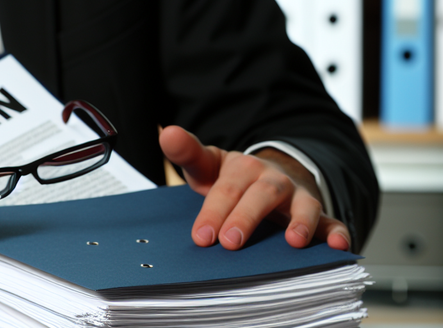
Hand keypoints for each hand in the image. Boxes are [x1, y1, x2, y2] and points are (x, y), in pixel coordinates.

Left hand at [159, 126, 349, 250]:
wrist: (268, 177)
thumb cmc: (232, 179)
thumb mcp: (207, 165)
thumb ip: (187, 152)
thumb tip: (167, 133)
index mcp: (242, 169)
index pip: (225, 189)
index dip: (213, 211)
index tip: (201, 236)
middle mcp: (271, 180)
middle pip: (260, 196)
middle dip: (246, 219)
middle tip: (229, 243)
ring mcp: (296, 196)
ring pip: (302, 206)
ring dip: (301, 222)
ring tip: (294, 241)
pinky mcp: (316, 214)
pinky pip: (330, 222)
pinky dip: (337, 233)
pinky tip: (338, 246)